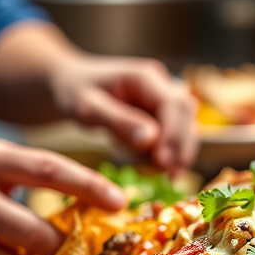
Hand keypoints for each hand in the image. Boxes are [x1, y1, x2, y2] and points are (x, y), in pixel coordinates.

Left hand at [48, 55, 198, 172]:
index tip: (164, 162)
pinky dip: (169, 151)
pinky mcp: (158, 112)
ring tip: (167, 177)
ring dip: (180, 150)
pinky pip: (173, 132)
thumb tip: (152, 140)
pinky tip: (155, 167)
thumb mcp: (88, 107)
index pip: (172, 103)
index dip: (173, 133)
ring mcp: (161, 97)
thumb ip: (119, 121)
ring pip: (184, 123)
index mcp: (144, 76)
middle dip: (181, 145)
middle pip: (186, 112)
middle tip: (171, 176)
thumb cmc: (74, 92)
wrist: (68, 83)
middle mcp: (160, 83)